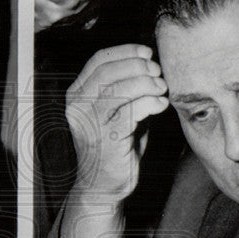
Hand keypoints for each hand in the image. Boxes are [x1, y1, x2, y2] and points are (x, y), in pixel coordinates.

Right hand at [65, 44, 169, 203]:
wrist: (103, 186)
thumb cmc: (114, 147)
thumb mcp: (116, 111)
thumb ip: (126, 88)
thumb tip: (151, 64)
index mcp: (77, 95)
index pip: (98, 61)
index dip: (126, 52)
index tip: (148, 53)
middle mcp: (78, 106)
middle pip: (108, 72)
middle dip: (138, 66)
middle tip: (158, 72)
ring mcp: (89, 123)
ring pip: (118, 89)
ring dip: (146, 84)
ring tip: (161, 88)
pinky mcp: (106, 138)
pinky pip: (129, 112)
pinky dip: (149, 103)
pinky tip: (161, 104)